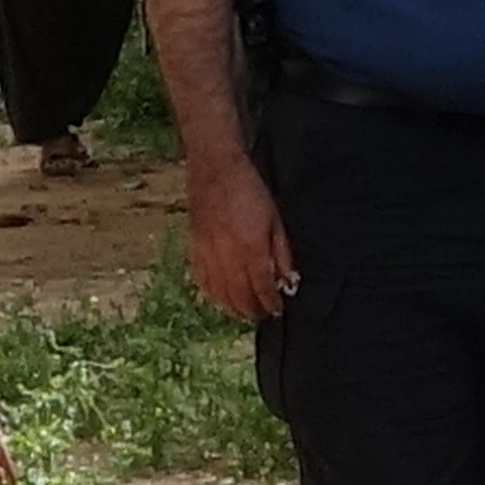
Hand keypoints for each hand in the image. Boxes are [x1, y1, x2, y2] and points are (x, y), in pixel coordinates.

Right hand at [187, 155, 298, 321]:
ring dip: (232, 307)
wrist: (216, 169)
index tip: (278, 309)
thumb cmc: (250, 191)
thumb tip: (289, 281)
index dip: (271, 303)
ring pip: (219, 293)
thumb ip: (282, 254)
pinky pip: (202, 280)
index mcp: (252, 249)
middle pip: (240, 297)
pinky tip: (221, 297)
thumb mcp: (276, 221)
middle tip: (263, 314)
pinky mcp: (194, 248)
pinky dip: (212, 294)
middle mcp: (228, 257)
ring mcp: (208, 254)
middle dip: (253, 310)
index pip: (263, 289)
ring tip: (244, 311)